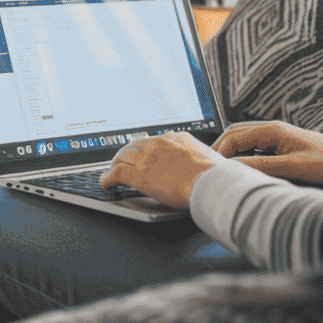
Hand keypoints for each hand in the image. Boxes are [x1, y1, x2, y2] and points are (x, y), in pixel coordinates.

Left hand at [100, 132, 226, 207]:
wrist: (211, 182)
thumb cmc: (216, 175)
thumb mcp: (209, 158)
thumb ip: (199, 159)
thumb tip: (203, 167)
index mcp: (177, 139)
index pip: (154, 141)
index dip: (145, 148)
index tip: (143, 152)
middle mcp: (159, 145)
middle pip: (134, 146)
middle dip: (126, 154)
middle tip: (121, 161)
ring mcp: (147, 159)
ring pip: (123, 157)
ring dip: (115, 165)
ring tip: (111, 171)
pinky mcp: (140, 175)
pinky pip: (117, 174)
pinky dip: (108, 178)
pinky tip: (106, 183)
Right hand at [212, 121, 322, 185]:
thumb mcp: (294, 166)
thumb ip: (262, 165)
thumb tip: (234, 167)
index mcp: (272, 130)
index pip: (233, 136)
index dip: (219, 152)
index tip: (211, 169)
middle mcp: (272, 130)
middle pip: (234, 134)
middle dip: (220, 150)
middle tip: (210, 169)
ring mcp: (277, 137)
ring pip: (243, 140)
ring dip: (231, 153)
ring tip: (223, 171)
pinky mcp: (282, 147)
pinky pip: (254, 148)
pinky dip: (243, 156)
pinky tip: (244, 171)